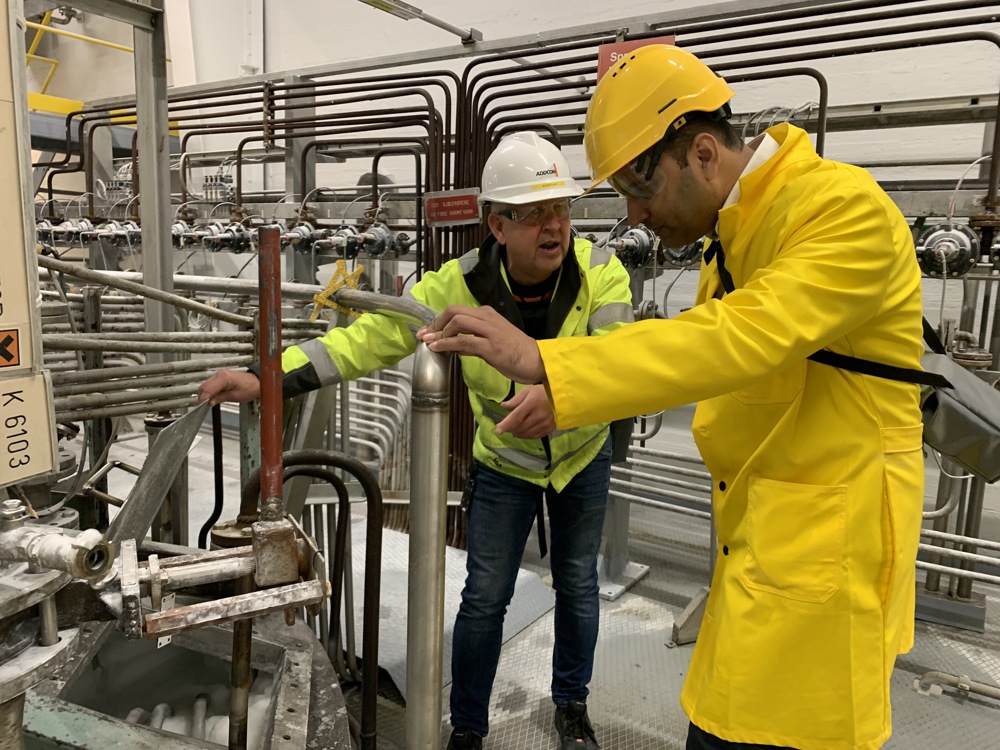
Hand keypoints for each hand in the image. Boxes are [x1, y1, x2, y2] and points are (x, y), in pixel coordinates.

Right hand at [198, 369, 260, 405]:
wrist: (257, 382)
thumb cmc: (250, 388)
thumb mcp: (235, 396)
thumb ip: (220, 398)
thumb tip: (209, 402)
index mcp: (224, 377)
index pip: (208, 388)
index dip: (203, 398)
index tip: (200, 406)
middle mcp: (220, 373)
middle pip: (204, 386)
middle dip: (202, 397)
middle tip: (202, 407)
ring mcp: (219, 374)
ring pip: (206, 385)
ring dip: (204, 394)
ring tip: (206, 403)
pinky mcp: (220, 376)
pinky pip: (210, 384)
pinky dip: (208, 391)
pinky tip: (210, 398)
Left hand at [416, 305, 544, 383]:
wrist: (538, 361)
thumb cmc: (516, 354)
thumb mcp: (491, 344)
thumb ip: (473, 342)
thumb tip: (455, 346)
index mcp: (487, 315)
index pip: (457, 311)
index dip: (438, 320)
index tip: (427, 331)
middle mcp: (487, 318)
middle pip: (453, 311)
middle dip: (435, 323)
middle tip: (424, 335)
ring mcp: (489, 331)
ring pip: (457, 322)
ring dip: (439, 332)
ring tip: (428, 342)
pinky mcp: (490, 346)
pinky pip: (463, 341)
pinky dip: (447, 343)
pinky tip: (437, 348)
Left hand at [497, 384, 554, 437]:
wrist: (563, 398)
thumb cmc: (543, 392)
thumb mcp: (527, 391)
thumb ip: (515, 400)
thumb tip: (503, 406)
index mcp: (532, 404)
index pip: (516, 416)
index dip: (506, 424)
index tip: (497, 430)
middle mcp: (538, 415)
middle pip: (520, 427)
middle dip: (510, 429)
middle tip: (506, 427)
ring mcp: (545, 423)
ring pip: (526, 433)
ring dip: (517, 433)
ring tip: (513, 430)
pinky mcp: (549, 429)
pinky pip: (535, 436)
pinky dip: (526, 435)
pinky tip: (523, 433)